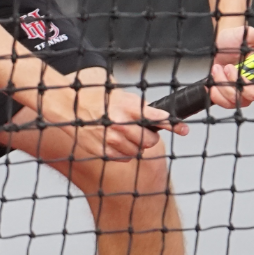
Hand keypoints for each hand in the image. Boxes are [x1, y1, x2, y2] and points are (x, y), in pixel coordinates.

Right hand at [36, 81, 176, 158]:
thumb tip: (161, 119)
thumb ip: (141, 109)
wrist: (70, 106)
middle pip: (150, 140)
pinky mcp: (104, 151)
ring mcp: (112, 139)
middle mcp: (121, 124)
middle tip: (140, 130)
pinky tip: (114, 141)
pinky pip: (126, 157)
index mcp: (128, 107)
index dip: (173, 124)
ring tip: (122, 133)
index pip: (157, 117)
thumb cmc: (97, 100)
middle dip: (149, 137)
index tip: (183, 129)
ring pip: (139, 150)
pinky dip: (124, 152)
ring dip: (136, 144)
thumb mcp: (121, 97)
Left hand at [207, 19, 253, 109]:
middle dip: (239, 82)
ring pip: (239, 100)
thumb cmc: (235, 39)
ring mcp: (246, 91)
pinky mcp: (232, 97)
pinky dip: (217, 93)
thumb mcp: (246, 34)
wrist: (218, 45)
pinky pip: (226, 104)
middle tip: (229, 67)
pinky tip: (213, 81)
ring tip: (217, 68)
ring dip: (224, 85)